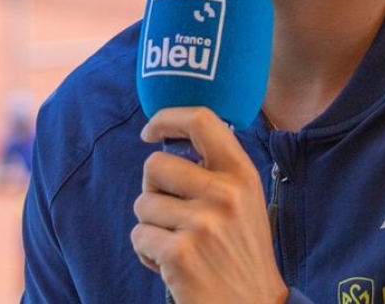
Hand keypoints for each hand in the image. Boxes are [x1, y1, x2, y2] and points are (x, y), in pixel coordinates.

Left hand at [131, 107, 287, 303]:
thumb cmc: (242, 254)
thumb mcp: (245, 202)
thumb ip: (217, 171)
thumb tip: (170, 140)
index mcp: (242, 174)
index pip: (201, 120)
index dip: (167, 118)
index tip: (150, 132)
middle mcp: (224, 193)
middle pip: (155, 165)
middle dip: (152, 188)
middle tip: (170, 211)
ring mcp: (202, 224)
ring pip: (143, 204)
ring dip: (151, 225)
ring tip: (177, 244)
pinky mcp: (180, 254)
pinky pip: (139, 236)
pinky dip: (147, 253)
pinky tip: (172, 265)